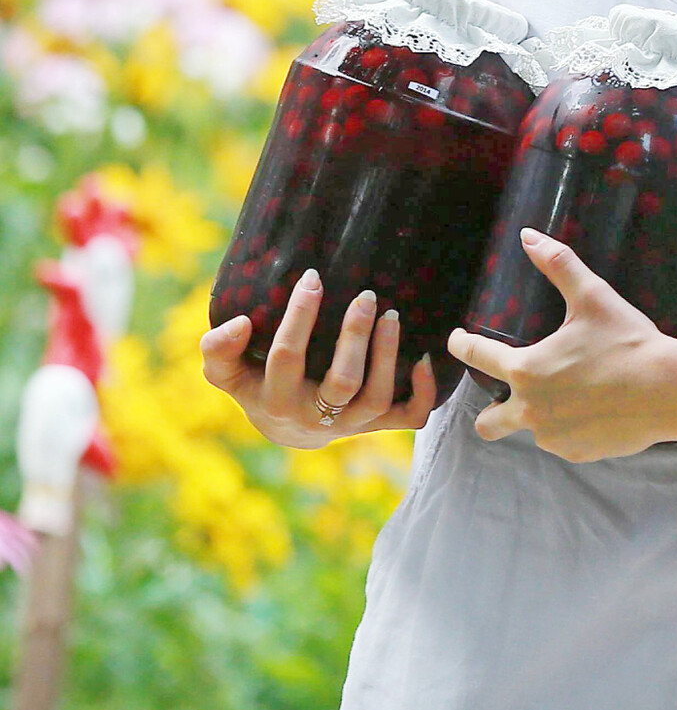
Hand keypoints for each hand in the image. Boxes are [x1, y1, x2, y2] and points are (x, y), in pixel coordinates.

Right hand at [200, 269, 437, 447]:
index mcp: (277, 399)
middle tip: (366, 296)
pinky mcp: (376, 425)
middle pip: (343, 382)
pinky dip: (423, 392)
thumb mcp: (226, 374)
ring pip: (377, 398)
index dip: (299, 316)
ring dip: (388, 356)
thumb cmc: (255, 386)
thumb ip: (218, 350)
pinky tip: (425, 359)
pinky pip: (408, 418)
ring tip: (392, 316)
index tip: (312, 278)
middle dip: (356, 337)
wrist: (286, 431)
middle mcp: (316, 416)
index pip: (288, 356)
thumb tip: (240, 323)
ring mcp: (350, 425)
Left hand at [447, 228, 676, 461]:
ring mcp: (553, 437)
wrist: (668, 391)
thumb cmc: (627, 342)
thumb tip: (528, 236)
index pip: (477, 357)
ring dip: (540, 415)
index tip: (457, 340)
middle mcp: (530, 409)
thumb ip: (557, 264)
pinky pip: (563, 442)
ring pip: (532, 430)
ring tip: (571, 396)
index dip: (461, 344)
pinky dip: (570, 428)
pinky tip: (594, 411)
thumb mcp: (592, 296)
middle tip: (502, 398)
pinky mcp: (577, 454)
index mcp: (525, 370)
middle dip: (489, 412)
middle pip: (488, 423)